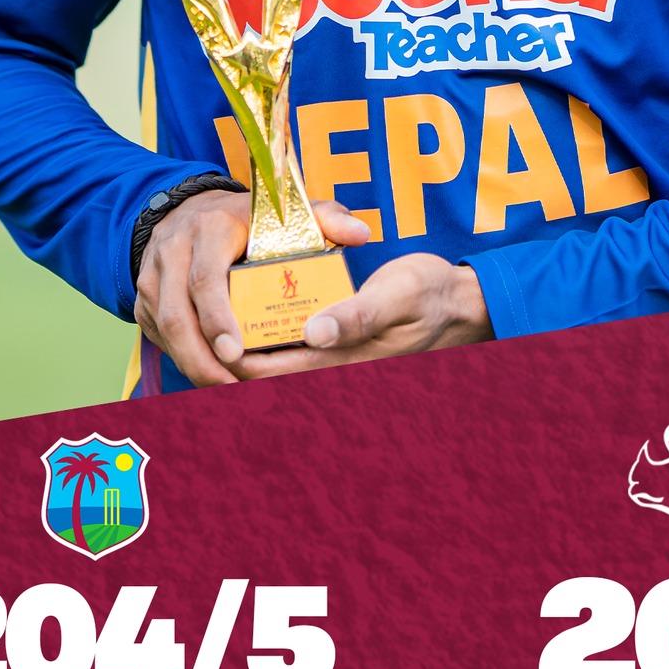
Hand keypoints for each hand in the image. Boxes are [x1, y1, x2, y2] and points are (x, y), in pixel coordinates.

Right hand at [134, 191, 371, 386]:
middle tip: (232, 384)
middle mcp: (174, 250)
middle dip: (202, 355)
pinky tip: (209, 376)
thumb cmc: (246, 218)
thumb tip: (362, 235)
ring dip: (192, 364)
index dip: (218, 317)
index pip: (206, 278)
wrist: (188, 210)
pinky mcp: (144, 298)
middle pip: (177, 313)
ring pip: (164, 329)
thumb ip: (324, 220)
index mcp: (210, 229)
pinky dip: (182, 359)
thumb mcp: (283, 210)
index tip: (238, 350)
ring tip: (224, 389)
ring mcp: (153, 276)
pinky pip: (158, 335)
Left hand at [234, 254, 491, 379]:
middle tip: (205, 325)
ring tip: (222, 317)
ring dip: (254, 348)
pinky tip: (262, 312)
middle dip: (236, 355)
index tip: (211, 336)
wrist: (464, 303)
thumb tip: (312, 332)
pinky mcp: (343, 348)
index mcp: (345, 359)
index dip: (237, 361)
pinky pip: (300, 351)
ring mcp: (340, 360)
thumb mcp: (397, 294)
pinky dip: (276, 339)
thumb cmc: (431, 294)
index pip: (275, 373)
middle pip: (271, 374)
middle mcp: (337, 368)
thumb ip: (357, 315)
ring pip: (283, 364)